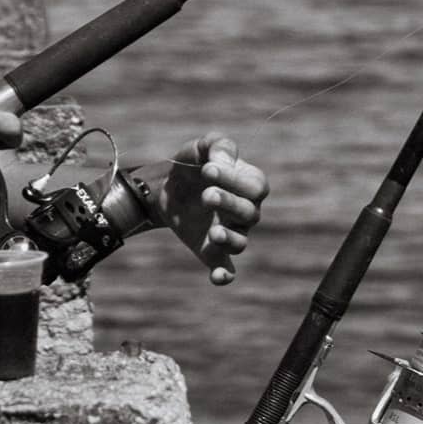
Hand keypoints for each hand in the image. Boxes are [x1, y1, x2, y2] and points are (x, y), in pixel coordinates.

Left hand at [157, 133, 268, 284]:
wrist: (167, 187)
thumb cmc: (193, 163)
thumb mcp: (203, 146)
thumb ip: (217, 146)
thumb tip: (222, 162)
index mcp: (249, 185)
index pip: (256, 186)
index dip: (235, 180)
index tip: (207, 169)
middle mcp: (246, 212)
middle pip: (250, 214)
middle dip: (229, 204)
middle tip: (206, 195)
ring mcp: (230, 233)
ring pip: (240, 242)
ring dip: (229, 239)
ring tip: (213, 232)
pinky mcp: (212, 251)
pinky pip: (226, 269)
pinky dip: (225, 275)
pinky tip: (218, 277)